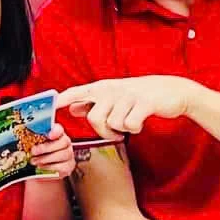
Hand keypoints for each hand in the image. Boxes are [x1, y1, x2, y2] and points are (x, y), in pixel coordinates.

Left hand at [30, 123, 75, 178]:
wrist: (38, 171)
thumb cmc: (36, 155)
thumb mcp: (32, 145)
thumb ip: (31, 139)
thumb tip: (20, 136)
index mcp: (56, 134)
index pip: (60, 129)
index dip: (55, 131)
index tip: (48, 135)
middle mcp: (65, 143)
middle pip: (63, 142)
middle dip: (47, 147)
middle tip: (33, 151)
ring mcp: (68, 155)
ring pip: (63, 154)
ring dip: (46, 158)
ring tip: (34, 161)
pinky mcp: (68, 167)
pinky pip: (62, 167)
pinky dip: (50, 167)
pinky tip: (41, 167)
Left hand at [56, 76, 199, 139]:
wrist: (171, 91)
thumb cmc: (138, 96)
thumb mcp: (113, 96)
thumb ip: (92, 102)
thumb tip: (72, 108)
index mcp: (102, 88)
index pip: (76, 92)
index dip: (61, 100)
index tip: (48, 108)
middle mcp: (112, 90)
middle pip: (94, 118)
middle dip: (104, 131)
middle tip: (116, 131)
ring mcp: (128, 96)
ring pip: (113, 124)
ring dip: (121, 129)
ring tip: (130, 122)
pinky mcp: (144, 103)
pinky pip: (130, 125)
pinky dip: (134, 128)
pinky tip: (140, 122)